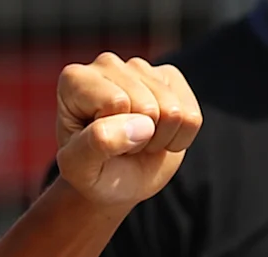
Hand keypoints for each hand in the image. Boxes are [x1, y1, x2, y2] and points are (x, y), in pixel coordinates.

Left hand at [53, 52, 198, 209]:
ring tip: (135, 141)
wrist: (113, 182)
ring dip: (158, 139)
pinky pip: (192, 117)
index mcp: (75, 79)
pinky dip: (179, 138)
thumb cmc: (92, 173)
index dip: (115, 135)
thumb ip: (97, 144)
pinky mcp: (170, 77)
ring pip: (172, 111)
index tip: (97, 145)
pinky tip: (156, 135)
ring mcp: (140, 67)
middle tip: (119, 147)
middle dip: (138, 139)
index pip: (118, 103)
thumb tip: (141, 124)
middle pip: (147, 106)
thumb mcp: (80, 169)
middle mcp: (106, 63)